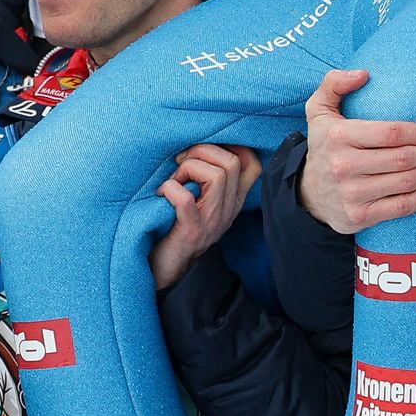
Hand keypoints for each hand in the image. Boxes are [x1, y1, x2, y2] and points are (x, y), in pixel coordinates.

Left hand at [151, 144, 259, 289]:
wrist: (167, 269)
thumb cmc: (177, 227)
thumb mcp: (202, 203)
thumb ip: (207, 180)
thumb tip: (196, 146)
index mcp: (232, 201)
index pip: (253, 166)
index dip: (234, 147)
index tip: (207, 149)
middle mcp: (227, 210)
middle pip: (232, 162)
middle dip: (203, 151)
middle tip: (182, 163)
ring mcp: (211, 221)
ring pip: (215, 175)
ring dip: (188, 168)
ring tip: (174, 180)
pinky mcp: (191, 231)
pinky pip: (184, 198)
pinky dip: (170, 187)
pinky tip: (162, 193)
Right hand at [298, 68, 415, 234]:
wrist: (308, 194)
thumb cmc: (324, 146)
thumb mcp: (318, 110)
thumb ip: (334, 83)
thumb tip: (364, 74)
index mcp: (338, 137)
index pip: (389, 133)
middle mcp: (344, 166)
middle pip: (401, 159)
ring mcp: (352, 193)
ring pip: (404, 183)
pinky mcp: (360, 216)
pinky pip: (399, 207)